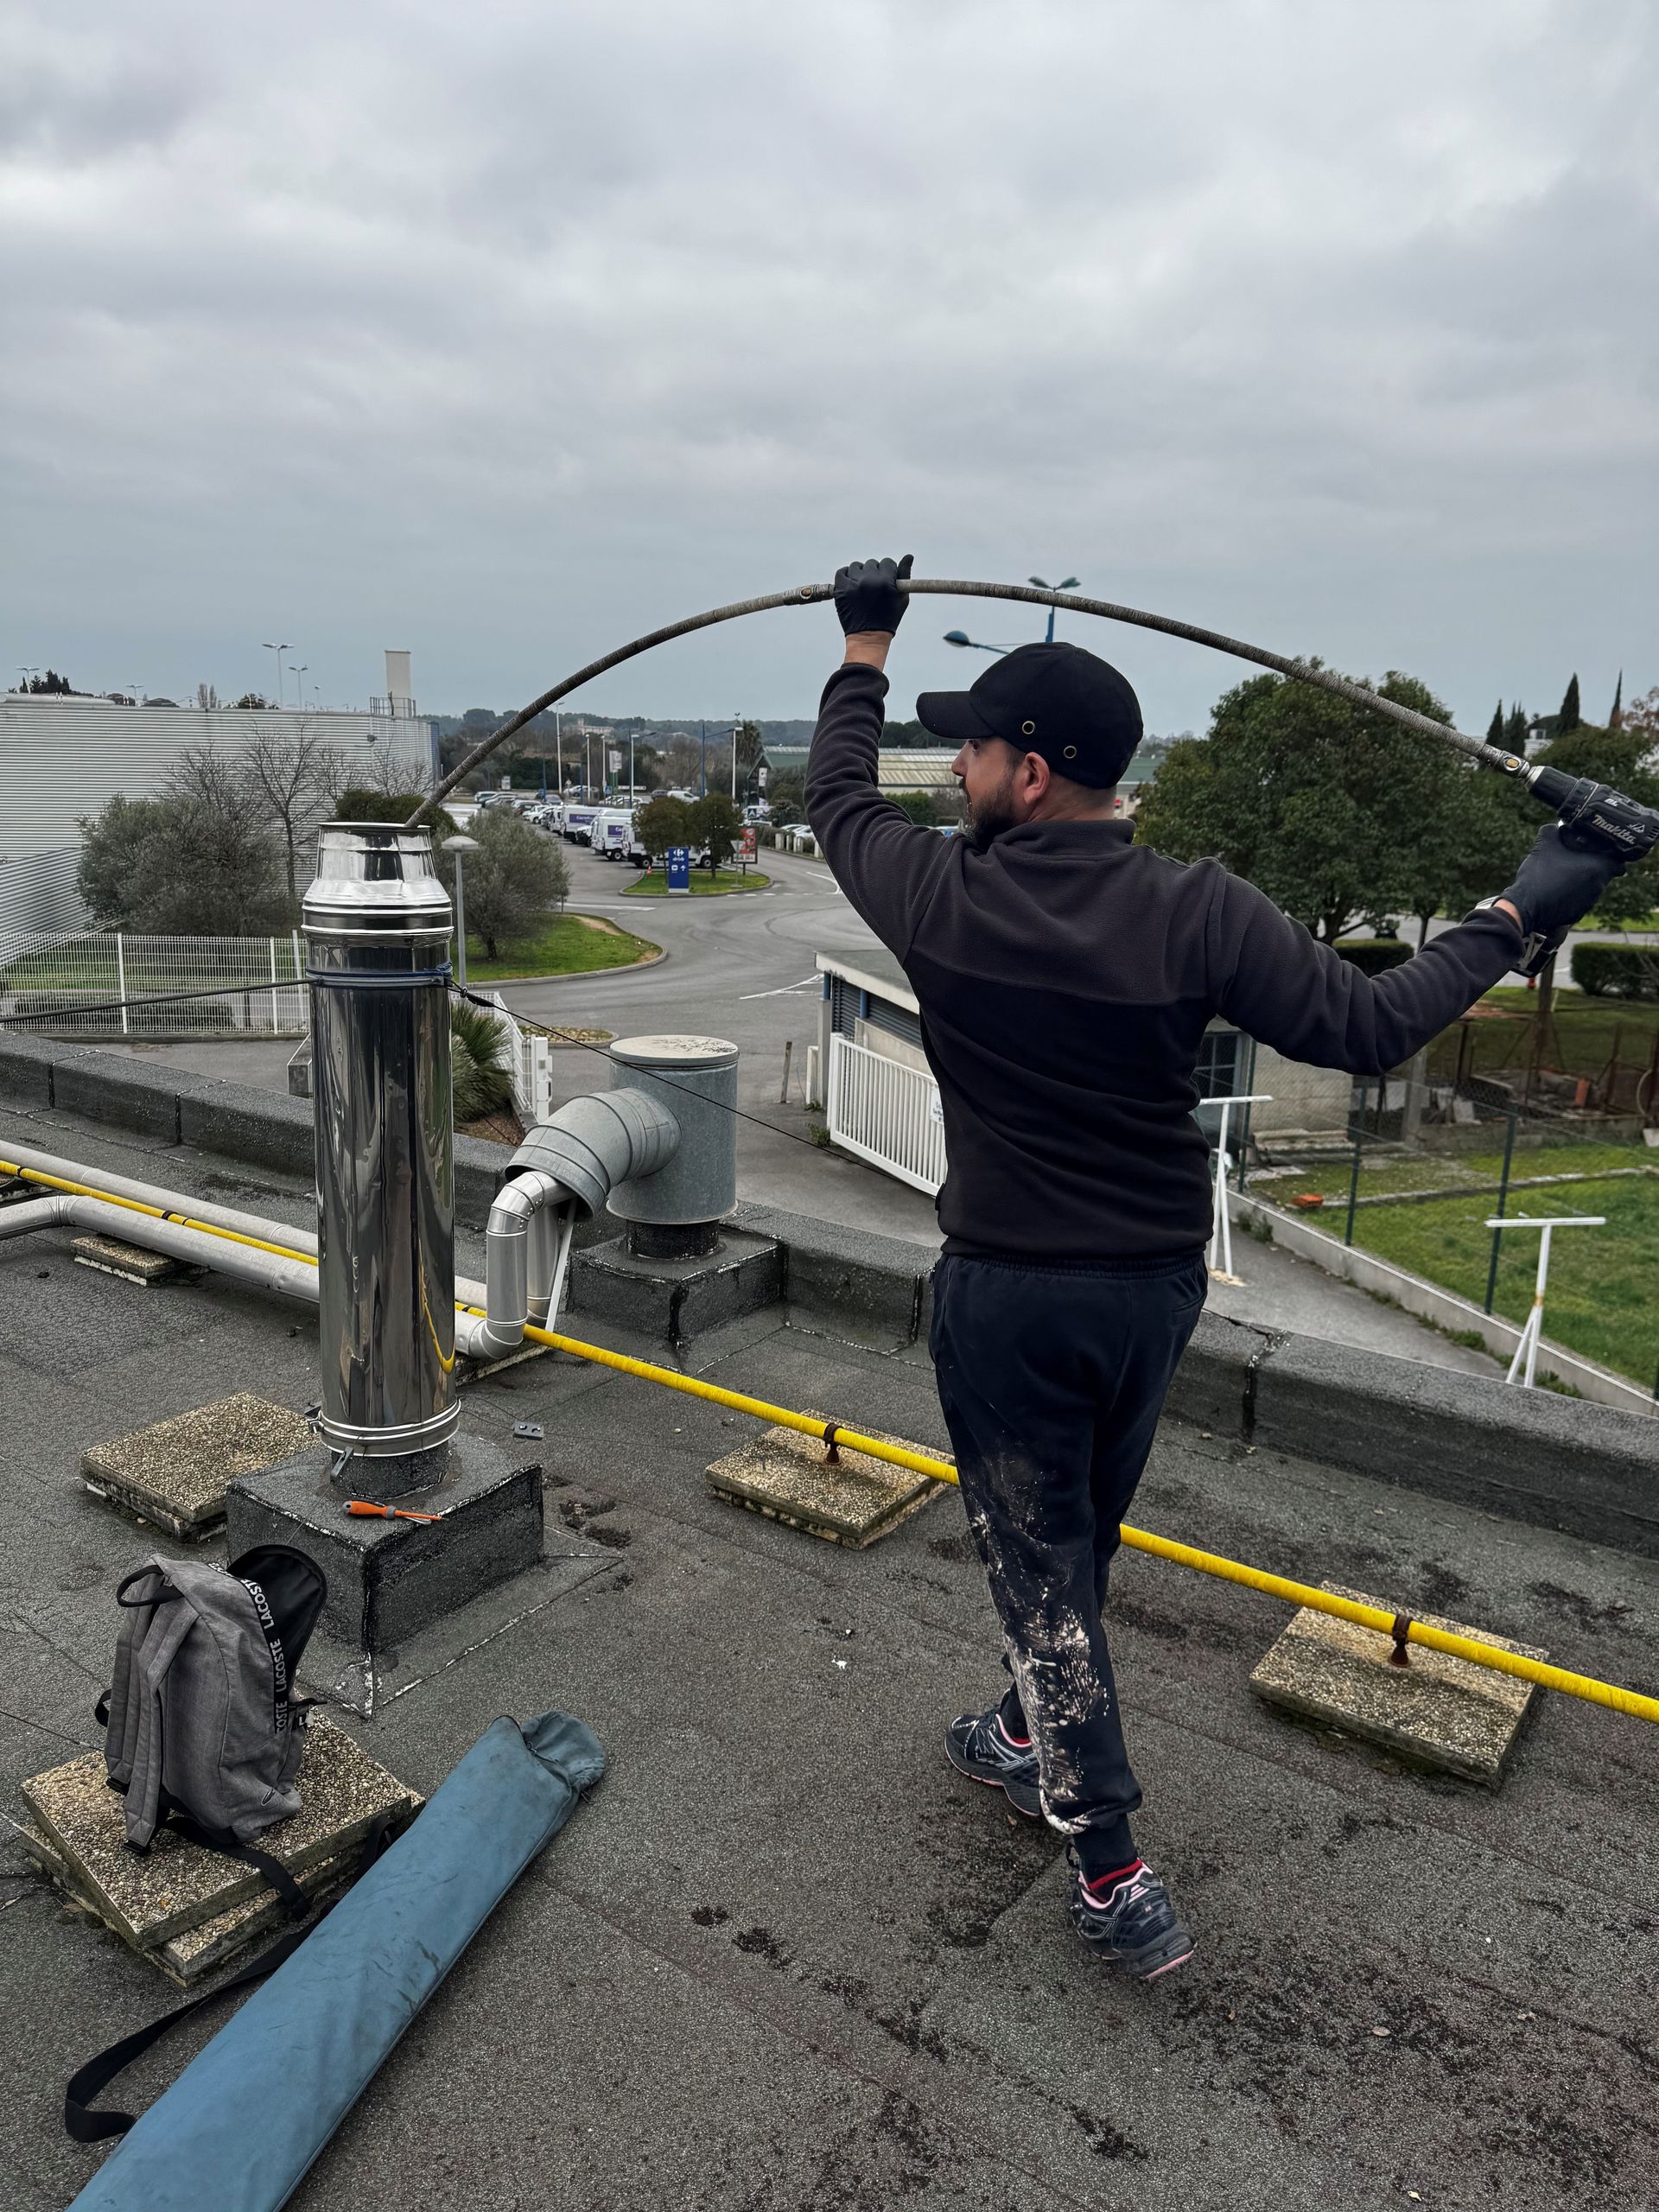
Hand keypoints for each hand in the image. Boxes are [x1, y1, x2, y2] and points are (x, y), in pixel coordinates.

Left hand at [834, 554, 913, 637]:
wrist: (868, 637)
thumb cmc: (888, 618)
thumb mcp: (902, 598)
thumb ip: (904, 575)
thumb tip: (909, 556)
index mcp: (886, 581)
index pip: (887, 562)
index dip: (888, 572)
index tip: (886, 581)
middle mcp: (869, 580)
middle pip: (872, 564)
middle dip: (874, 574)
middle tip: (874, 588)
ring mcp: (853, 584)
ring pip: (856, 566)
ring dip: (860, 574)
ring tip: (862, 588)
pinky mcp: (840, 589)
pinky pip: (842, 572)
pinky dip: (846, 576)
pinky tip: (852, 584)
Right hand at [1496, 822, 1624, 937]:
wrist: (1525, 906)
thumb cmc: (1539, 876)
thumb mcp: (1544, 845)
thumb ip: (1553, 830)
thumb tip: (1556, 827)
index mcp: (1598, 868)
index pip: (1618, 860)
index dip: (1609, 853)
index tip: (1596, 849)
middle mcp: (1598, 886)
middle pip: (1603, 872)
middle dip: (1592, 865)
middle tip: (1574, 858)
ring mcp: (1589, 902)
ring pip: (1591, 886)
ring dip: (1581, 879)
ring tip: (1561, 873)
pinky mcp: (1578, 913)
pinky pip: (1580, 899)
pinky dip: (1572, 893)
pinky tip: (1555, 888)